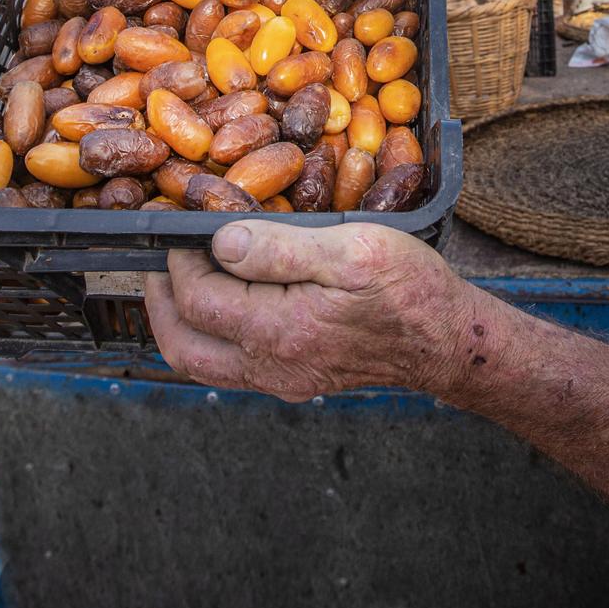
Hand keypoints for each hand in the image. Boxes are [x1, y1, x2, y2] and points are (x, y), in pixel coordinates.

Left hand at [144, 221, 475, 400]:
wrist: (448, 341)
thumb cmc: (410, 289)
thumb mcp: (353, 250)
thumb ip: (281, 247)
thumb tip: (220, 242)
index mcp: (280, 330)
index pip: (198, 299)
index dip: (178, 261)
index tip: (180, 228)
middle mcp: (272, 366)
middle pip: (182, 345)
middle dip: (160, 299)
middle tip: (160, 260)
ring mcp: (281, 379)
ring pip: (201, 362)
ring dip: (180, 321)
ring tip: (183, 279)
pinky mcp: (294, 380)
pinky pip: (230, 366)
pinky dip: (211, 334)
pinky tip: (227, 300)